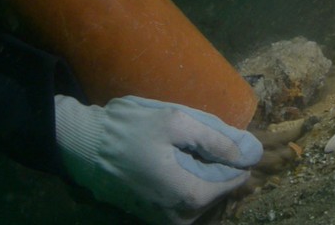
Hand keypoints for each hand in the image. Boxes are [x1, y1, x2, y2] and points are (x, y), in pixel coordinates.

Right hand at [54, 94, 262, 224]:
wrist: (83, 146)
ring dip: (200, 172)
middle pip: (217, 190)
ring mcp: (164, 220)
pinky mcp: (152, 217)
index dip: (235, 156)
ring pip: (200, 196)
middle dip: (216, 164)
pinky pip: (183, 200)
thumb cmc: (129, 129)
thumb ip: (217, 138)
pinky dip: (185, 179)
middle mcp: (179, 217)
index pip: (233, 181)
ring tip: (181, 147)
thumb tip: (251, 152)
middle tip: (196, 138)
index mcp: (189, 195)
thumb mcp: (176, 121)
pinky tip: (172, 159)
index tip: (225, 137)